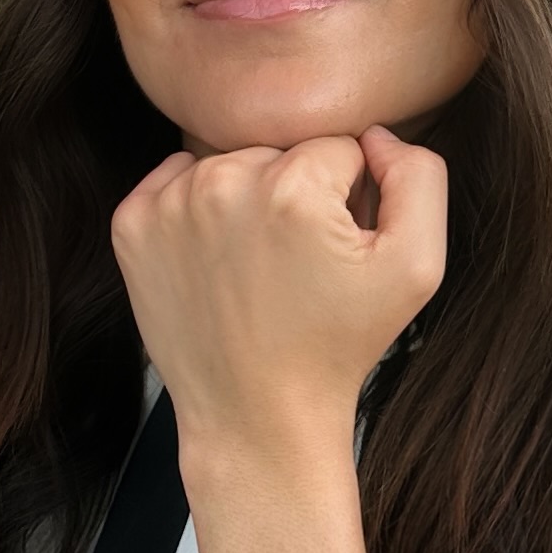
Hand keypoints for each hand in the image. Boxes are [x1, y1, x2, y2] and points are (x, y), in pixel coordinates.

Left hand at [111, 124, 445, 468]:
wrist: (256, 417)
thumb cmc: (338, 347)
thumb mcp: (417, 268)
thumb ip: (419, 178)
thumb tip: (375, 135)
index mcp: (294, 186)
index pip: (340, 150)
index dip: (349, 200)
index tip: (334, 252)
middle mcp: (223, 182)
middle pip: (280, 152)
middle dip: (296, 195)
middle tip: (297, 266)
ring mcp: (169, 204)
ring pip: (230, 163)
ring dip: (247, 201)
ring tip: (257, 269)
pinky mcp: (132, 225)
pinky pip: (175, 180)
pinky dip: (195, 210)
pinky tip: (217, 262)